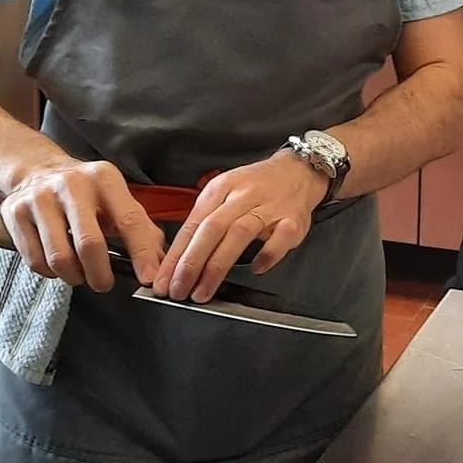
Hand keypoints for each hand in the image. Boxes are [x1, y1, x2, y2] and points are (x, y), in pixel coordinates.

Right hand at [1, 158, 164, 292]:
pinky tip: (58, 265)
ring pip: (59, 258)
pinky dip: (50, 273)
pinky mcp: (15, 213)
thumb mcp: (115, 198)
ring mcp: (40, 198)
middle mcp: (72, 184)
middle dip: (100, 274)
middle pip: (89, 244)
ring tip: (80, 274)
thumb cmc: (85, 192)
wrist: (35, 170)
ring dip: (74, 276)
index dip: (142, 253)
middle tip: (104, 283)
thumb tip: (162, 262)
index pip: (129, 220)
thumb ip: (141, 228)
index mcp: (104, 178)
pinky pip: (35, 261)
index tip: (149, 278)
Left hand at [153, 152, 328, 302]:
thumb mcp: (224, 192)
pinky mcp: (293, 220)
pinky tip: (255, 269)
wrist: (299, 171)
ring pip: (240, 233)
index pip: (193, 224)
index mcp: (222, 187)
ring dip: (218, 265)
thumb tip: (176, 262)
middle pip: (212, 228)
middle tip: (178, 290)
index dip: (176, 255)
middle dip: (191, 262)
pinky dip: (266, 255)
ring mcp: (270, 207)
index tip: (163, 281)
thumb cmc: (257, 187)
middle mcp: (244, 195)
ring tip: (203, 291)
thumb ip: (204, 221)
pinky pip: (279, 239)